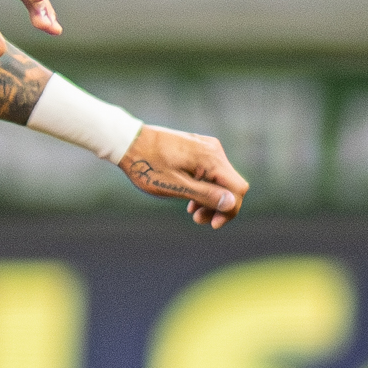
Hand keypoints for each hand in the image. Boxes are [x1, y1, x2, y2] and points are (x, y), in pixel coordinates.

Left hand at [118, 125, 244, 225]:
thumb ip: (205, 195)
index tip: (214, 224)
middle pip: (230, 184)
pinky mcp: (198, 148)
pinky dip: (203, 187)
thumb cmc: (149, 166)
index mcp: (211, 159)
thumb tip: (231, 204)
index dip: (230, 210)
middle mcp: (213, 150)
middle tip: (198, 220)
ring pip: (220, 179)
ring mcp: (206, 147)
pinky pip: (209, 171)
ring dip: (209, 198)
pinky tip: (190, 199)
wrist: (129, 142)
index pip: (237, 188)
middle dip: (218, 206)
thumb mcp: (177, 186)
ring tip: (192, 212)